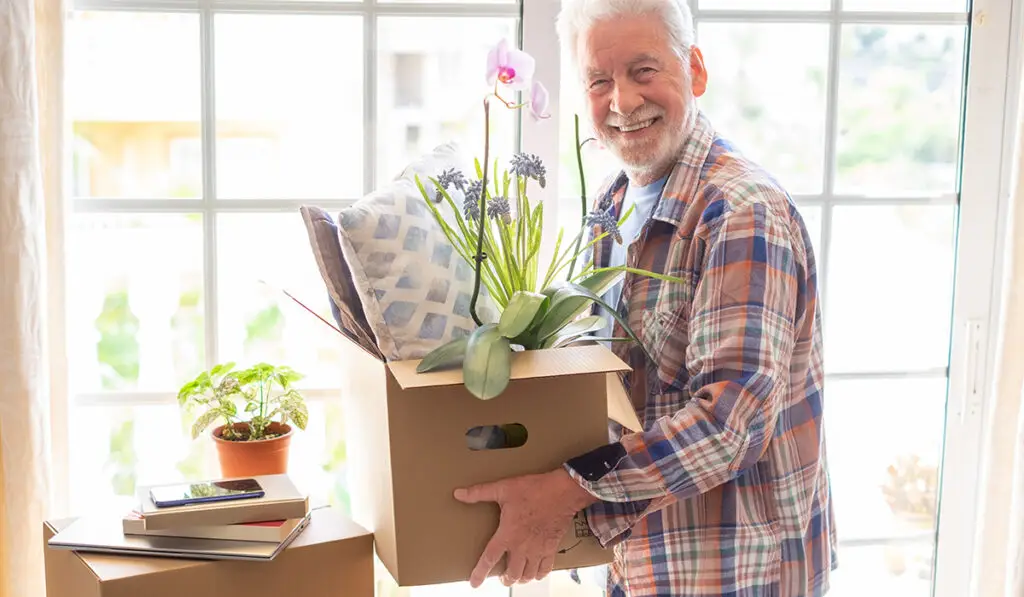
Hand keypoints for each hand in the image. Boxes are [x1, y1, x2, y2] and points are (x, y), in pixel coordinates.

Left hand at [454, 468, 597, 587]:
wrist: (562, 491)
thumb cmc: (533, 489)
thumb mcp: (503, 488)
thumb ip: (479, 493)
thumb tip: (458, 494)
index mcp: (507, 534)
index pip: (489, 559)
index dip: (480, 573)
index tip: (474, 583)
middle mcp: (522, 547)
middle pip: (511, 574)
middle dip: (505, 579)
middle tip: (502, 577)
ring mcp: (538, 550)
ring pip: (527, 575)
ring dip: (520, 579)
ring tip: (516, 576)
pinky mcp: (551, 548)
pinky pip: (545, 570)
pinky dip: (538, 575)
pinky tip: (535, 573)